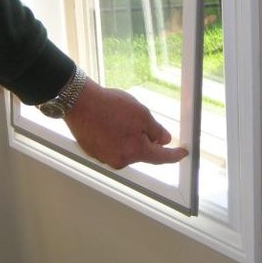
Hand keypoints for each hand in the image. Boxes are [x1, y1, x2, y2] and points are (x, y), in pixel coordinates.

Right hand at [63, 77, 186, 169]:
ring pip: (125, 149)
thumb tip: (164, 140)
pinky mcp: (93, 152)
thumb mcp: (142, 114)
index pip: (161, 158)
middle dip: (144, 138)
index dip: (174, 155)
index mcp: (135, 152)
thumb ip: (156, 130)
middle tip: (137, 119)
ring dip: (127, 136)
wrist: (79, 102)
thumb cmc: (109, 107)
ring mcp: (104, 158)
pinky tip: (108, 122)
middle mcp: (120, 160)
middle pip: (141, 152)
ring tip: (118, 117)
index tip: (182, 154)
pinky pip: (110, 146)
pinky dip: (113, 137)